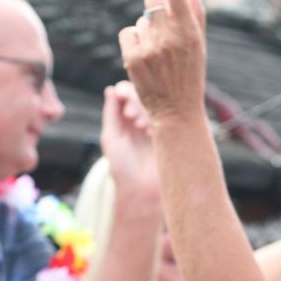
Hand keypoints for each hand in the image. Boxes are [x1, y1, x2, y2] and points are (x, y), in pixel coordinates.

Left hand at [99, 81, 159, 202]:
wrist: (142, 190)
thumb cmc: (122, 167)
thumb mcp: (111, 137)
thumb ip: (111, 113)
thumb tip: (110, 89)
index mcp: (124, 118)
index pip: (126, 91)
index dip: (125, 93)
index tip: (124, 106)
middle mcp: (141, 118)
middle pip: (141, 93)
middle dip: (136, 101)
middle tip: (133, 118)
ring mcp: (157, 124)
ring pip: (155, 102)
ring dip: (147, 111)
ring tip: (143, 129)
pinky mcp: (171, 133)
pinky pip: (169, 115)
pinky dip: (160, 118)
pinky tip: (153, 132)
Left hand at [120, 0, 208, 122]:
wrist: (177, 113)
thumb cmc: (191, 77)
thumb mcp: (199, 46)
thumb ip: (196, 15)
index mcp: (189, 31)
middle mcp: (169, 37)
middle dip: (153, 4)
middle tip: (161, 24)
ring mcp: (150, 48)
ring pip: (141, 19)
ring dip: (146, 30)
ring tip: (157, 54)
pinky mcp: (132, 58)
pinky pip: (128, 33)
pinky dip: (133, 41)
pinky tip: (143, 58)